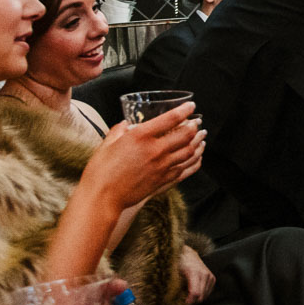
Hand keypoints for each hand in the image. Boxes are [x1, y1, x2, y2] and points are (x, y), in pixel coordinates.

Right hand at [82, 104, 203, 208]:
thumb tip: (126, 124)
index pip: (170, 119)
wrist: (103, 198)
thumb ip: (119, 130)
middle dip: (194, 127)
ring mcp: (162, 167)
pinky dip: (195, 161)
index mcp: (141, 137)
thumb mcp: (107, 143)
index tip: (191, 106)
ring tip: (203, 137)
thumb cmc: (101, 170)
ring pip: (189, 152)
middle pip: (185, 135)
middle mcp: (155, 150)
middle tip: (198, 122)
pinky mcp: (163, 181)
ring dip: (198, 143)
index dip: (184, 110)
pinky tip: (198, 157)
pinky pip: (186, 169)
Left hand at [178, 244, 215, 304]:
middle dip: (193, 300)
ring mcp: (209, 276)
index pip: (195, 293)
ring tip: (190, 294)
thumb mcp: (176, 274)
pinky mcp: (212, 278)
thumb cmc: (181, 264)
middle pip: (201, 296)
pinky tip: (196, 291)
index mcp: (194, 273)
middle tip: (186, 299)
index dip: (189, 301)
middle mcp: (204, 274)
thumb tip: (178, 299)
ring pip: (205, 296)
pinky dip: (202, 294)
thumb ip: (178, 286)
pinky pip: (208, 292)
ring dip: (198, 298)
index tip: (185, 302)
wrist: (189, 255)